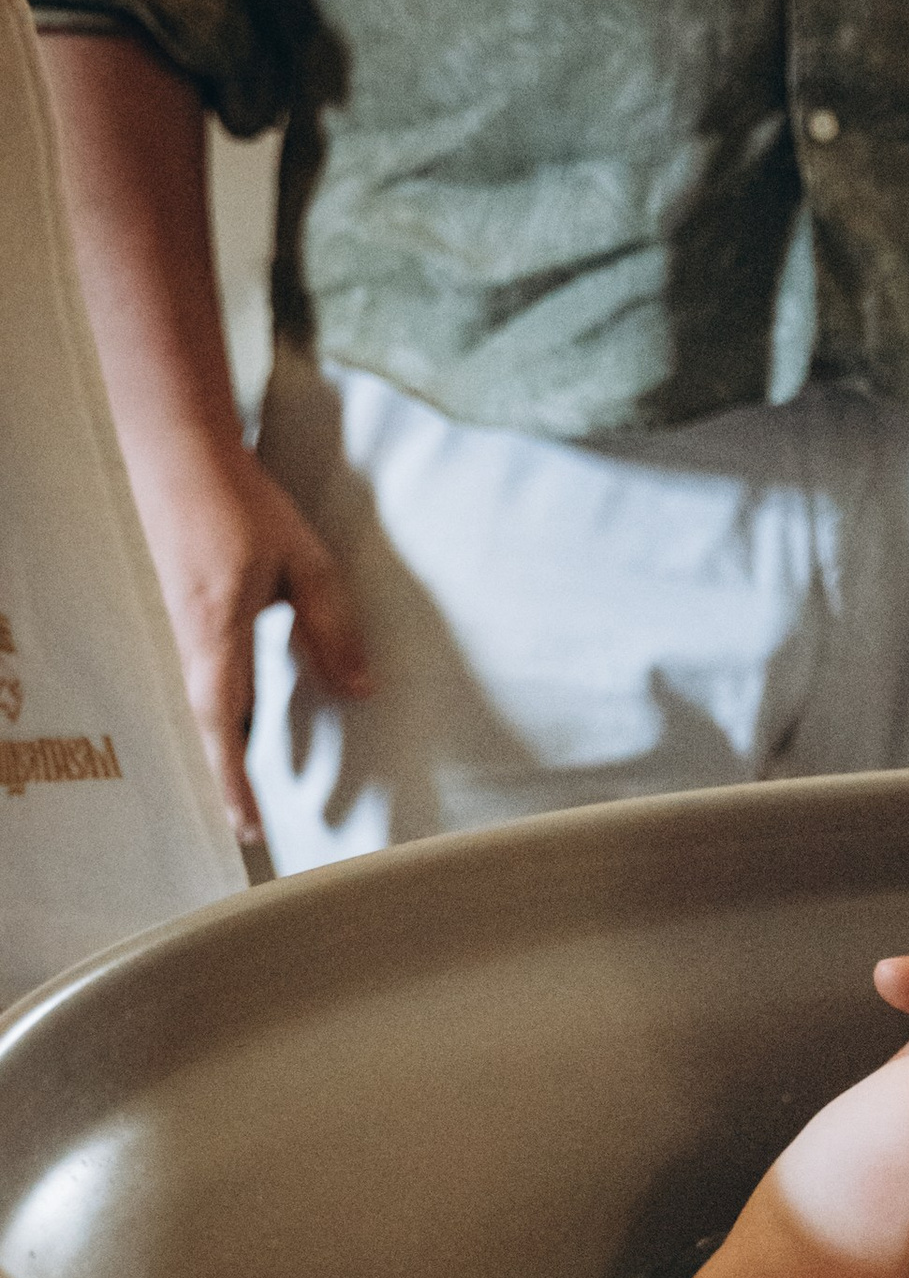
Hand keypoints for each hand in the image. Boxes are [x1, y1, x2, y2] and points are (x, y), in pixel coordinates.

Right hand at [126, 426, 372, 851]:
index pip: (225, 720)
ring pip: (207, 703)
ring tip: (251, 789)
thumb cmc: (242, 501)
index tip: (247, 823)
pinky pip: (208, 678)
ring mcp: (184, 627)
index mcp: (220, 630)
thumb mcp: (307, 563)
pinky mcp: (188, 616)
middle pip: (211, 725)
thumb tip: (359, 691)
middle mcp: (193, 637)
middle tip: (250, 826)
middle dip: (229, 778)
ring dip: (228, 747)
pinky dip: (227, 712)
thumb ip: (333, 629)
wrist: (179, 451)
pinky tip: (247, 725)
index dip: (234, 777)